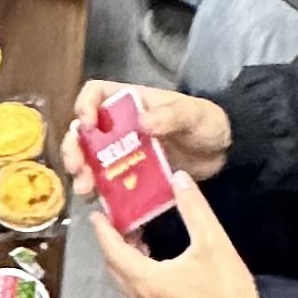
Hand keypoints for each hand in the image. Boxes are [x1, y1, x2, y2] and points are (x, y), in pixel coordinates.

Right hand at [70, 81, 234, 183]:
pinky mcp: (131, 177)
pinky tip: (101, 204)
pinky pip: (108, 184)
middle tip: (77, 166)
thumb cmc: (206, 123)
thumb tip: (142, 121)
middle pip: (84, 131)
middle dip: (74, 148)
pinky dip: (100, 194)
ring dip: (82, 173)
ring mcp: (123, 153)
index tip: (87, 124)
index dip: (85, 105)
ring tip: (85, 189)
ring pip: (90, 160)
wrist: (224, 154)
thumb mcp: (193, 114)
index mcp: (130, 102)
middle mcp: (119, 126)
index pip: (95, 93)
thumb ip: (171, 115)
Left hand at [87, 168, 260, 297]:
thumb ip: (194, 209)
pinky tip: (157, 268)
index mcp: (148, 281)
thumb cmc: (227, 291)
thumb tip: (178, 178)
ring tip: (138, 240)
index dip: (103, 232)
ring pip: (128, 286)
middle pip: (116, 270)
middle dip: (113, 246)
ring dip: (127, 263)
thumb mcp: (214, 243)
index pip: (114, 252)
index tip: (96, 214)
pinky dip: (139, 279)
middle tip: (119, 222)